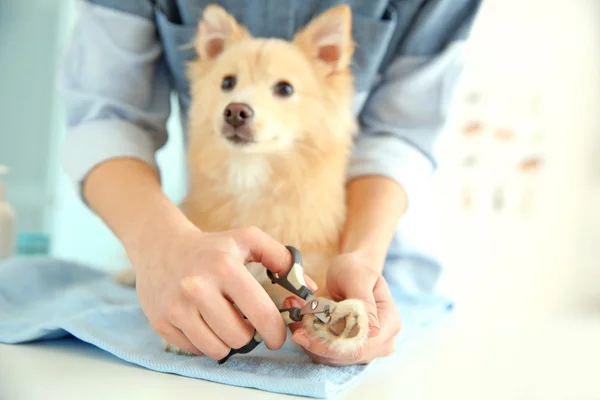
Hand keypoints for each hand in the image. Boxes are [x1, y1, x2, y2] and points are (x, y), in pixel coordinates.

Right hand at [130, 224, 309, 360]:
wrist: (161, 246)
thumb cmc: (212, 247)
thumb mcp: (248, 239)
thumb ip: (283, 259)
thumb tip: (308, 287)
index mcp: (225, 267)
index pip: (261, 314)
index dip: (276, 332)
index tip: (276, 337)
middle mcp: (198, 287)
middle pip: (240, 337)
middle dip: (249, 336)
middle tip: (246, 324)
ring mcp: (177, 306)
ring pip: (217, 349)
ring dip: (227, 342)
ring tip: (225, 323)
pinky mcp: (161, 322)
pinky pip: (195, 350)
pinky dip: (205, 342)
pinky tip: (203, 322)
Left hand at [288, 252, 401, 365]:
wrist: (353, 270)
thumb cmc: (357, 270)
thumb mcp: (358, 278)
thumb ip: (363, 302)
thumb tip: (371, 330)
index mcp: (389, 324)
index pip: (359, 346)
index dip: (329, 345)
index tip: (301, 332)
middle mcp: (381, 342)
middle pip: (345, 356)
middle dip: (315, 341)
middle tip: (294, 322)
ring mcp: (365, 349)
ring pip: (331, 357)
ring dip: (309, 339)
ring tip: (296, 314)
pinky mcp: (347, 350)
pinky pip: (324, 353)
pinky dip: (309, 339)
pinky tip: (299, 321)